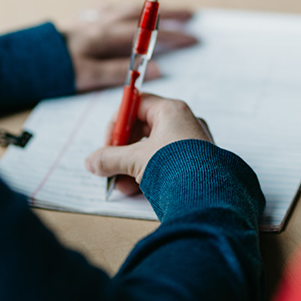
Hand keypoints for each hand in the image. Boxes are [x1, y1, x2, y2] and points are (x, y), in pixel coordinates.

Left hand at [62, 3, 196, 92]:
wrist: (19, 59)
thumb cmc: (52, 70)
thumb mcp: (87, 77)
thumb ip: (121, 72)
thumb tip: (156, 68)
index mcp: (105, 36)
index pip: (147, 36)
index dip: (172, 36)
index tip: (193, 38)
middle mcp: (99, 22)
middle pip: (140, 15)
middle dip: (166, 14)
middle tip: (190, 14)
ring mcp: (89, 20)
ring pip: (124, 8)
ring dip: (146, 9)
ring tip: (162, 7)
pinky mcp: (78, 22)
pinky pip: (106, 9)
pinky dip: (120, 8)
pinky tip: (120, 10)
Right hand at [85, 93, 212, 195]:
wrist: (208, 196)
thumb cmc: (176, 168)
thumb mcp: (135, 160)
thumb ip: (110, 159)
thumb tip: (91, 162)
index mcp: (171, 111)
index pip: (136, 104)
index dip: (118, 122)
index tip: (108, 142)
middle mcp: (183, 122)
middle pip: (143, 128)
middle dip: (122, 150)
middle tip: (110, 164)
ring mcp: (190, 143)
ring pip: (153, 148)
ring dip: (131, 165)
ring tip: (121, 184)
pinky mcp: (194, 162)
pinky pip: (166, 162)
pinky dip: (148, 173)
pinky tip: (135, 189)